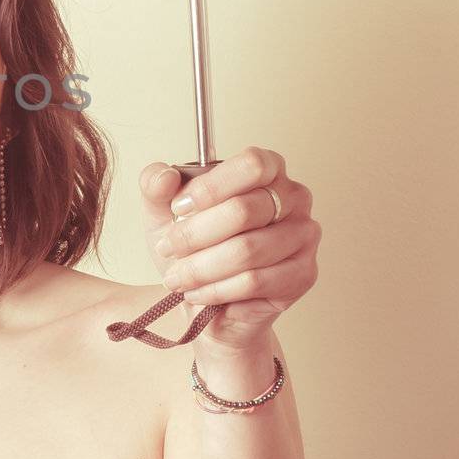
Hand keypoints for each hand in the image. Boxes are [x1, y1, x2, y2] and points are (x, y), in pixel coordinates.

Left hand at [139, 146, 320, 355]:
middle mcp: (294, 197)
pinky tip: (198, 293)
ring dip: (201, 268)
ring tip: (177, 278)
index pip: (251, 165)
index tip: (177, 209)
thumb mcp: (162, 210)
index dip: (211, 188)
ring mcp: (304, 236)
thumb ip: (155, 185)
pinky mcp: (303, 274)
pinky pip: (255, 282)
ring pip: (247, 250)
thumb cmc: (191, 244)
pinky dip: (217, 290)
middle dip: (194, 235)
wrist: (203, 293)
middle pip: (244, 211)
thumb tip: (163, 176)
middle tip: (167, 249)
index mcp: (267, 168)